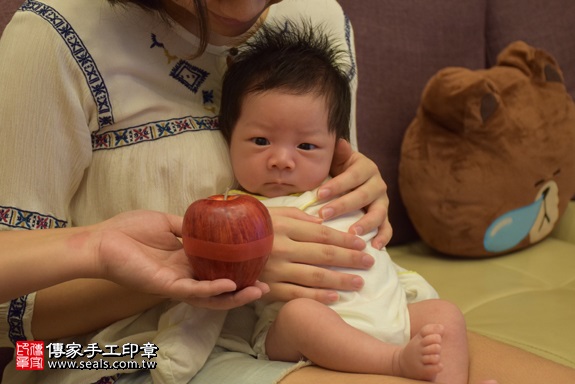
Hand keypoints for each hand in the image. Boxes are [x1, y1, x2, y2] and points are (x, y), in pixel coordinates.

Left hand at [93, 211, 268, 309]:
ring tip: (256, 291)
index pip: (216, 268)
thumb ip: (188, 226)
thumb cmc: (129, 230)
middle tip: (264, 287)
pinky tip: (229, 285)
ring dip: (233, 296)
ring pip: (210, 296)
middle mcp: (184, 273)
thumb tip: (209, 220)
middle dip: (242, 289)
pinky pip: (193, 290)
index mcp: (185, 259)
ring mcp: (176, 282)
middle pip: (218, 287)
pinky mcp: (166, 286)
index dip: (236, 268)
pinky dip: (212, 289)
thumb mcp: (167, 222)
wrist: (102, 240)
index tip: (257, 262)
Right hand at [260, 207, 374, 303]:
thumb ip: (299, 216)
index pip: (323, 233)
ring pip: (315, 276)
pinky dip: (317, 297)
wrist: (218, 244)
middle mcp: (282, 247)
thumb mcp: (273, 212)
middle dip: (350, 259)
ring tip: (359, 282)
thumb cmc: (250, 225)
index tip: (363, 244)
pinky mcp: (268, 287)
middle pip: (324, 254)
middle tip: (370, 262)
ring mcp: (275, 269)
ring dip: (340, 280)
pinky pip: (296, 294)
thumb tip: (323, 221)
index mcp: (286, 226)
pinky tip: (335, 298)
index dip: (345, 239)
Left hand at [318, 139, 391, 248]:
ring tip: (351, 233)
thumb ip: (337, 151)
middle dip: (343, 206)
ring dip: (365, 224)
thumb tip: (337, 141)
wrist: (351, 179)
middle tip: (324, 215)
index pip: (352, 176)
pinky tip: (373, 247)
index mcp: (366, 167)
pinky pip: (387, 228)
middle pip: (363, 195)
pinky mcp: (384, 217)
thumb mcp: (337, 157)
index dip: (337, 185)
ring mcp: (383, 202)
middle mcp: (378, 184)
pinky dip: (382, 238)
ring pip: (378, 213)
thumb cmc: (338, 169)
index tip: (319, 194)